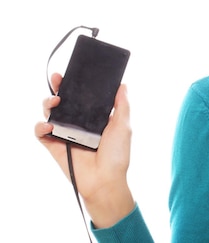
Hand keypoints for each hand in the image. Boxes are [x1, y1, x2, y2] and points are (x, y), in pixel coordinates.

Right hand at [34, 73, 134, 228]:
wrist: (106, 181)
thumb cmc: (117, 155)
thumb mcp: (123, 126)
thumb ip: (122, 106)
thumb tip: (123, 85)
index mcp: (94, 117)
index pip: (82, 97)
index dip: (76, 85)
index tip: (73, 73)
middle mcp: (78, 123)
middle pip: (63, 102)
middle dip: (58, 88)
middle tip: (58, 80)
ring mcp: (65, 134)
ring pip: (49, 113)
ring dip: (48, 104)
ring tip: (55, 103)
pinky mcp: (54, 146)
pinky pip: (41, 133)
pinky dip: (41, 127)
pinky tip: (49, 125)